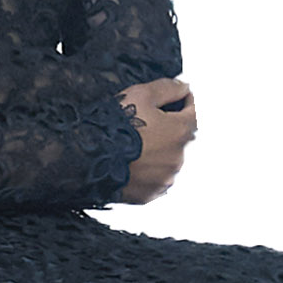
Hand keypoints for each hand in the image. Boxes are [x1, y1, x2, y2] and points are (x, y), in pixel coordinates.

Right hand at [113, 79, 197, 205]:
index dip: (186, 102)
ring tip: (134, 144)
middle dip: (168, 128)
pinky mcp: (149, 194)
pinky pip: (154, 179)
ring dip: (158, 151)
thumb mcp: (141, 94)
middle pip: (180, 138)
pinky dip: (148, 171)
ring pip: (167, 160)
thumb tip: (183, 88)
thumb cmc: (113, 127)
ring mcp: (164, 179)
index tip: (179, 97)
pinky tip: (131, 162)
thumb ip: (168, 88)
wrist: (87, 158)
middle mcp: (177, 158)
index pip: (195, 113)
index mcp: (179, 132)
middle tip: (145, 121)